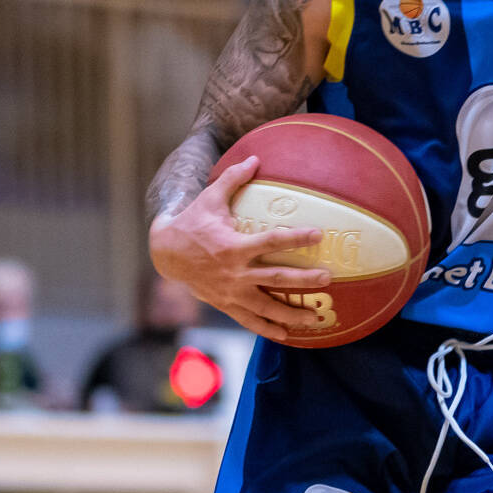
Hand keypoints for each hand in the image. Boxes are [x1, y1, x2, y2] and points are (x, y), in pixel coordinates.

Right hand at [149, 155, 339, 346]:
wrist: (165, 254)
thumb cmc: (192, 223)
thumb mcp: (210, 199)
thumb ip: (233, 178)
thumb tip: (255, 157)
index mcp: (233, 246)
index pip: (271, 241)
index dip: (295, 238)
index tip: (319, 235)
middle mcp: (234, 273)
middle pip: (275, 278)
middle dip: (303, 280)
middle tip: (327, 279)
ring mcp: (230, 292)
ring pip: (266, 307)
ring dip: (292, 314)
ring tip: (316, 317)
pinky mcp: (226, 304)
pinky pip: (249, 321)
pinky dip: (268, 329)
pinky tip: (287, 335)